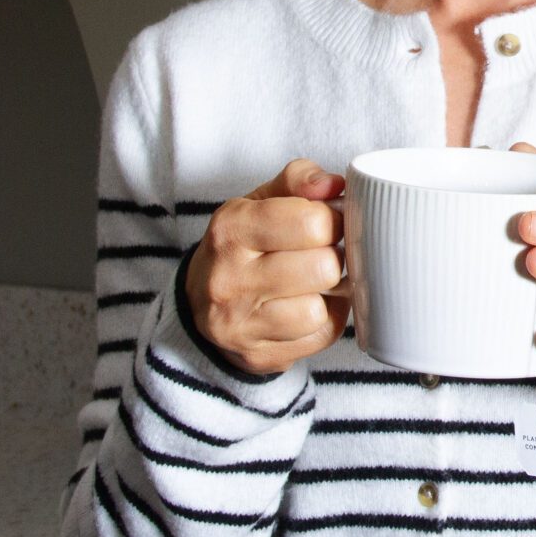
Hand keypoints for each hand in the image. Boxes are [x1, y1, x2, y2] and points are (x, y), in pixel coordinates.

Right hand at [184, 159, 349, 374]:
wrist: (201, 305)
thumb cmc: (244, 245)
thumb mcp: (261, 201)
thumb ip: (300, 180)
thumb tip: (335, 185)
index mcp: (230, 229)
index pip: (311, 222)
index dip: (332, 220)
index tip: (324, 223)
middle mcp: (228, 279)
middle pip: (323, 267)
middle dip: (331, 257)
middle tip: (320, 254)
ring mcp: (239, 324)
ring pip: (319, 308)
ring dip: (327, 295)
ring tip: (310, 283)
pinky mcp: (257, 356)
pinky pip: (320, 336)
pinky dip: (323, 321)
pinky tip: (305, 307)